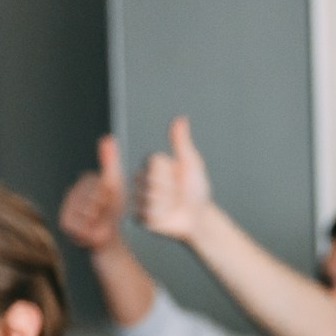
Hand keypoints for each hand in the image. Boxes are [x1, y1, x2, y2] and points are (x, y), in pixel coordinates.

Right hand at [58, 134, 126, 250]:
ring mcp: (67, 208)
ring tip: (99, 220)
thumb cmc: (113, 212)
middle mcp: (72, 193)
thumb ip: (110, 162)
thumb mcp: (116, 184)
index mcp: (83, 182)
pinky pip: (82, 221)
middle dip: (105, 205)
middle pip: (93, 194)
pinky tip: (91, 229)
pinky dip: (91, 227)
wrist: (109, 237)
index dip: (109, 192)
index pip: (98, 181)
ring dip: (99, 217)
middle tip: (105, 212)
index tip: (111, 198)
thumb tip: (107, 138)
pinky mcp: (65, 223)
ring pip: (88, 208)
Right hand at [137, 115, 214, 242]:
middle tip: (177, 193)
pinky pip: (147, 214)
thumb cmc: (195, 188)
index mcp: (151, 164)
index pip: (154, 163)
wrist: (197, 215)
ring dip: (166, 204)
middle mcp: (141, 179)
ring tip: (172, 205)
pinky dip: (161, 217)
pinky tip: (166, 215)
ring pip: (149, 199)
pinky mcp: (138, 216)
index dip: (170, 172)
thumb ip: (182, 142)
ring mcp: (138, 198)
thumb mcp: (191, 163)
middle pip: (151, 181)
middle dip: (169, 190)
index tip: (178, 176)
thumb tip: (181, 119)